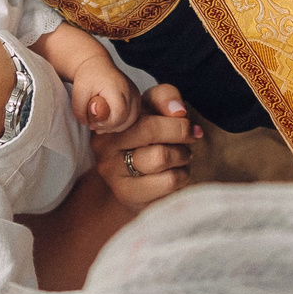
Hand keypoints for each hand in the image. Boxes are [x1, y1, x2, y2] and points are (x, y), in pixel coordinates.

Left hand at [69, 57, 140, 134]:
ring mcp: (136, 94)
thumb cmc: (87, 77)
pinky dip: (121, 121)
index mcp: (117, 88)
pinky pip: (132, 116)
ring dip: (116, 126)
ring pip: (131, 119)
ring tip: (100, 123)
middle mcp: (130, 91)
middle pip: (127, 119)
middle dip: (110, 127)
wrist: (96, 65)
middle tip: (94, 125)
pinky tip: (107, 120)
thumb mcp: (78, 93)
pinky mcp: (136, 97)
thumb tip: (88, 123)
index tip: (92, 122)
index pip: (119, 115)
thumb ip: (80, 110)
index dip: (106, 124)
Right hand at [93, 83, 201, 209]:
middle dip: (180, 133)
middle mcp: (103, 148)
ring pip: (162, 158)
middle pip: (151, 131)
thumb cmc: (146, 137)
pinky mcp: (129, 197)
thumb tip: (179, 111)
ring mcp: (114, 175)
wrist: (134, 179)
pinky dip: (182, 176)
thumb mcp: (152, 108)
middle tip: (189, 137)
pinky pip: (169, 182)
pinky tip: (176, 174)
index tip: (184, 119)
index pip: (143, 111)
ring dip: (182, 156)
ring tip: (180, 156)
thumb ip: (165, 97)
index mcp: (107, 121)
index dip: (172, 117)